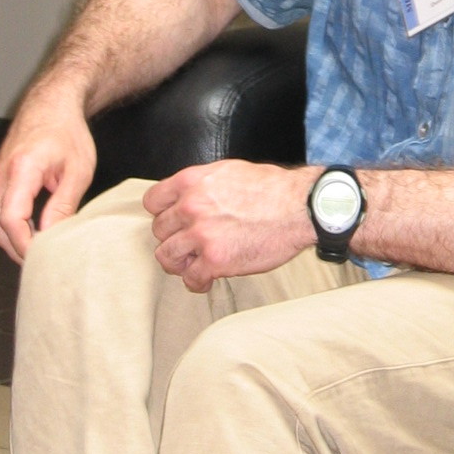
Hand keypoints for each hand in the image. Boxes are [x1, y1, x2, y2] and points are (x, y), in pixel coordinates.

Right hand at [0, 90, 96, 262]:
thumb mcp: (78, 170)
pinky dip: (15, 224)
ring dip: (16, 237)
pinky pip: (2, 207)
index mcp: (22, 169)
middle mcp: (3, 173)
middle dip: (18, 248)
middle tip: (43, 262)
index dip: (24, 244)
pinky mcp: (1, 177)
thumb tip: (52, 236)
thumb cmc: (68, 130)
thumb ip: (63, 205)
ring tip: (42, 250)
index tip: (41, 257)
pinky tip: (35, 231)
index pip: (11, 219)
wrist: (52, 102)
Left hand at [143, 161, 314, 291]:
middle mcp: (191, 206)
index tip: (172, 222)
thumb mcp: (230, 171)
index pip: (153, 202)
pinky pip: (191, 278)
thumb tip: (188, 195)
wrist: (300, 207)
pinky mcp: (215, 260)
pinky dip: (197, 282)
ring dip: (180, 262)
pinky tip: (207, 279)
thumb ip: (203, 184)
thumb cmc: (273, 188)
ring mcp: (201, 234)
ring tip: (193, 264)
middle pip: (159, 230)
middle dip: (174, 238)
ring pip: (167, 256)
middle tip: (189, 245)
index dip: (162, 214)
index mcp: (193, 181)